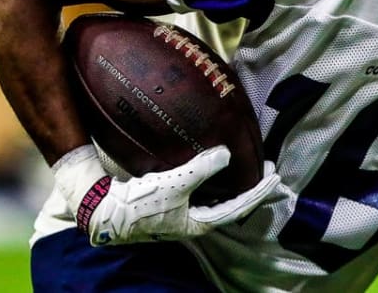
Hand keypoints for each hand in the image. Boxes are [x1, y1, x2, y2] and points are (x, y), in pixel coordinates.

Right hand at [53, 144, 282, 245]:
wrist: (103, 208)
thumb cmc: (139, 204)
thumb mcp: (174, 184)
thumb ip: (202, 169)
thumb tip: (227, 154)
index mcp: (199, 223)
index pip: (238, 208)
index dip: (259, 192)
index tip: (275, 175)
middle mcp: (193, 220)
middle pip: (231, 204)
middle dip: (251, 187)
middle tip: (268, 169)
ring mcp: (181, 213)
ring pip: (216, 198)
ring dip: (233, 183)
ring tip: (246, 167)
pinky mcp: (170, 202)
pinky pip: (201, 190)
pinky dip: (213, 179)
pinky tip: (213, 165)